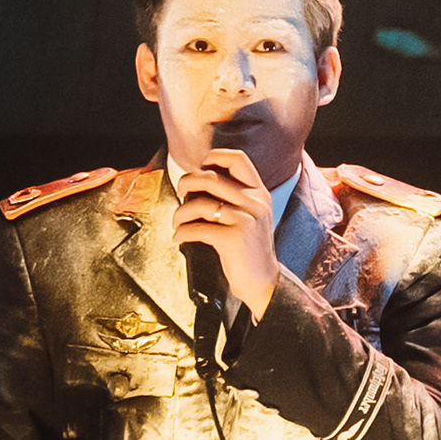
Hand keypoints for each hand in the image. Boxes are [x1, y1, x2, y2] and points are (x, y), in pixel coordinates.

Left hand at [173, 149, 277, 320]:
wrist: (263, 281)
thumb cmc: (249, 249)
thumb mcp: (252, 216)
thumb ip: (236, 197)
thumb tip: (197, 181)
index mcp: (259, 193)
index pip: (237, 159)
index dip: (214, 158)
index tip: (200, 170)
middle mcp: (254, 202)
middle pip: (210, 178)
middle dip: (186, 184)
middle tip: (181, 196)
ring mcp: (245, 219)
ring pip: (199, 203)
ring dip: (180, 213)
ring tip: (177, 223)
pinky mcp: (233, 238)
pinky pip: (197, 228)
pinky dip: (182, 232)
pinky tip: (179, 238)